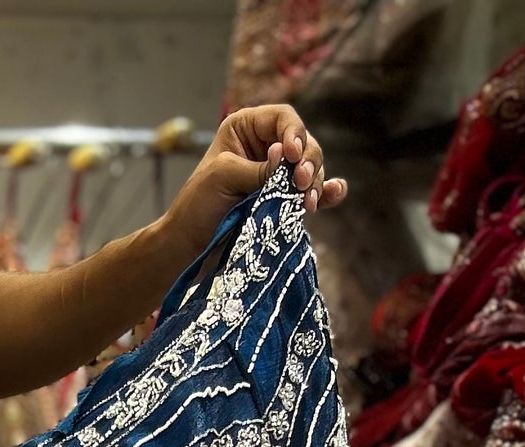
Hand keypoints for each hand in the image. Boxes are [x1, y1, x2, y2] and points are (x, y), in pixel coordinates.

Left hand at [162, 105, 347, 263]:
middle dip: (307, 162)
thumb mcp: (224, 177)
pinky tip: (335, 193)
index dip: (294, 133)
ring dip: (315, 183)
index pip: (282, 118)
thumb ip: (258, 168)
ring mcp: (276, 175)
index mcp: (245, 128)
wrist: (188, 249)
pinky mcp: (283, 200)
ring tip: (307, 203)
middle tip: (301, 184)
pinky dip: (327, 193)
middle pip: (303, 144)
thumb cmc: (196, 207)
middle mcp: (265, 147)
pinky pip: (313, 192)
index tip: (292, 155)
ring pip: (310, 169)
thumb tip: (287, 157)